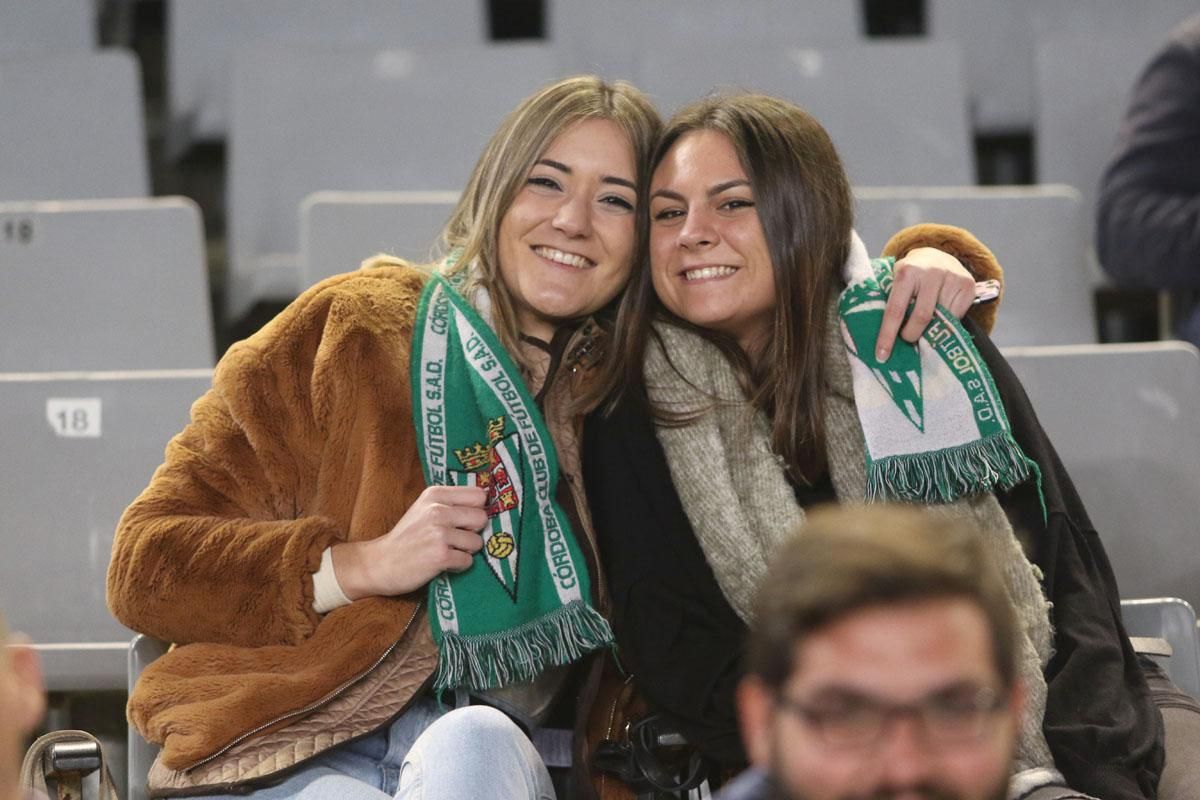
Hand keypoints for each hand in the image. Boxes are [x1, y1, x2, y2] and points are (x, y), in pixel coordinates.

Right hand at [331, 485, 486, 599]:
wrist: (380, 563)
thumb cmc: (407, 537)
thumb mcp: (424, 508)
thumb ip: (451, 503)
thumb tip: (487, 502)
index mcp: (435, 494)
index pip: (479, 495)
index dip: (476, 510)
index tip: (466, 520)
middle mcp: (438, 510)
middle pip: (482, 518)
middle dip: (473, 531)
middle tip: (454, 539)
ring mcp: (439, 533)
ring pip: (477, 542)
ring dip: (465, 551)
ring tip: (445, 551)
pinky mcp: (441, 555)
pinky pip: (468, 561)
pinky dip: (458, 566)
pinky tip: (442, 563)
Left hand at [874, 247, 975, 361]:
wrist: (936, 256)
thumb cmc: (910, 276)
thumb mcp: (894, 280)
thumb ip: (889, 301)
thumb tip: (879, 336)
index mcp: (907, 272)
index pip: (896, 309)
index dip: (888, 335)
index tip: (881, 356)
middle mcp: (931, 272)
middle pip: (922, 317)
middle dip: (911, 335)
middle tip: (907, 338)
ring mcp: (952, 277)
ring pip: (941, 319)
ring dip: (931, 329)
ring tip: (924, 326)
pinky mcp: (968, 285)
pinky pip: (956, 316)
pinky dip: (946, 322)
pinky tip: (940, 315)